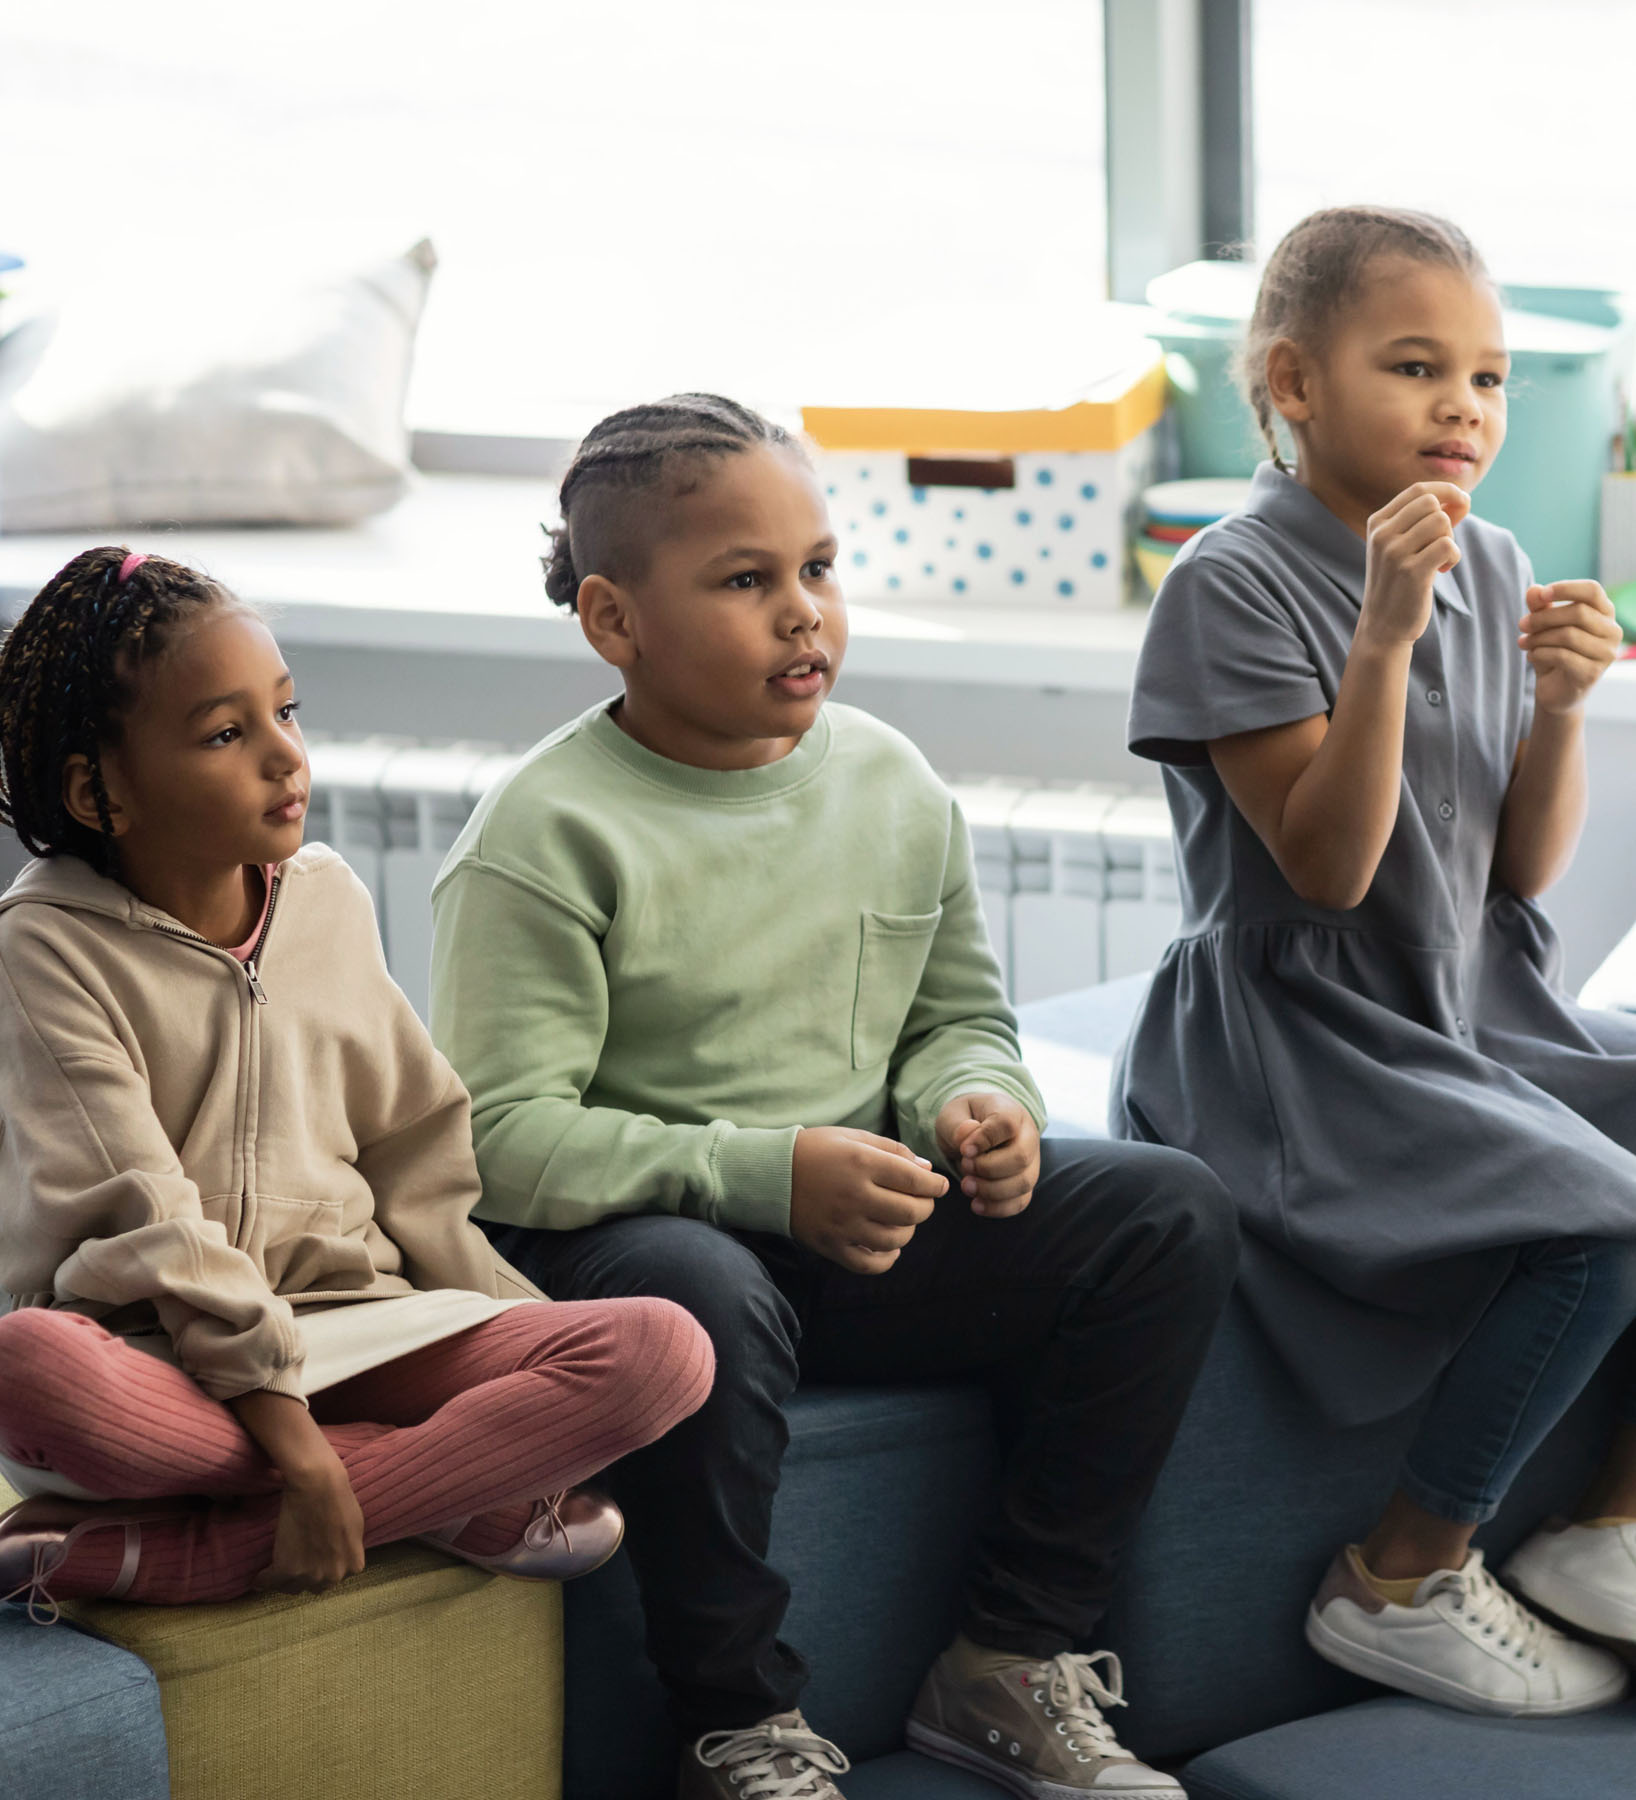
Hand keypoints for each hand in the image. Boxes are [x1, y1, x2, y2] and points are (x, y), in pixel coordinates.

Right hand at [253, 1456, 366, 1594]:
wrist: (318, 1487)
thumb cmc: (339, 1499)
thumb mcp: (356, 1528)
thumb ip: (349, 1550)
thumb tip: (340, 1556)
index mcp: (353, 1566)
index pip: (335, 1578)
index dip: (323, 1569)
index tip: (313, 1564)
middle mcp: (334, 1576)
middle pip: (315, 1587)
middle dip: (307, 1577)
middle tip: (295, 1568)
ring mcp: (310, 1575)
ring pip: (292, 1588)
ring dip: (285, 1581)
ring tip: (276, 1575)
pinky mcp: (286, 1569)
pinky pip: (270, 1582)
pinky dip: (263, 1580)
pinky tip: (259, 1579)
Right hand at [790, 1126, 946, 1273]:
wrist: (770, 1174)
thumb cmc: (816, 1151)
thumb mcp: (853, 1137)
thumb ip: (893, 1151)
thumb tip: (927, 1171)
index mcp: (861, 1163)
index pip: (915, 1180)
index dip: (935, 1185)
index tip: (939, 1185)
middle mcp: (854, 1195)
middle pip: (911, 1212)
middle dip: (925, 1207)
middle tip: (921, 1201)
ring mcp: (842, 1224)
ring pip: (895, 1240)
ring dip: (907, 1231)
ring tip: (901, 1220)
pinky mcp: (831, 1246)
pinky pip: (870, 1264)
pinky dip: (888, 1259)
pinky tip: (890, 1247)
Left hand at [935, 1093, 1041, 1218]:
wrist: (973, 1131)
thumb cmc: (964, 1120)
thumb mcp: (953, 1114)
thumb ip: (957, 1125)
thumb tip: (967, 1136)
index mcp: (1010, 1111)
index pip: (1007, 1124)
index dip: (985, 1139)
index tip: (964, 1149)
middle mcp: (1028, 1136)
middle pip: (1020, 1157)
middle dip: (988, 1169)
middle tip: (965, 1167)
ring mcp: (1031, 1161)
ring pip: (1023, 1183)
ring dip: (992, 1191)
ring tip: (966, 1186)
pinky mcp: (1025, 1183)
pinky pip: (1020, 1201)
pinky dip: (998, 1208)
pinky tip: (976, 1204)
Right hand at [1358, 483, 1469, 649]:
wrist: (1383, 625)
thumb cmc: (1399, 582)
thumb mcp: (1402, 546)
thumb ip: (1426, 521)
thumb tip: (1462, 499)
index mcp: (1377, 523)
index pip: (1418, 490)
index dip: (1447, 491)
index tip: (1462, 504)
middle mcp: (1382, 534)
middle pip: (1432, 503)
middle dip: (1448, 519)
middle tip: (1445, 542)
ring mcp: (1394, 552)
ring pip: (1441, 522)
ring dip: (1450, 539)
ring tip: (1441, 559)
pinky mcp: (1411, 571)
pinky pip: (1447, 545)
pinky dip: (1454, 556)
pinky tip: (1444, 570)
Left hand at [1519, 580, 1622, 715]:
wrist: (1556, 690)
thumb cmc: (1554, 652)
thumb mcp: (1544, 626)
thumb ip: (1540, 607)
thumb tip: (1533, 590)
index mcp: (1605, 613)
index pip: (1593, 590)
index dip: (1566, 588)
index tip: (1541, 595)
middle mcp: (1612, 631)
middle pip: (1578, 612)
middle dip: (1543, 617)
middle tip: (1522, 624)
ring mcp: (1606, 654)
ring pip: (1568, 635)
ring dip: (1538, 637)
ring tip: (1523, 642)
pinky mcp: (1592, 673)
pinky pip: (1563, 656)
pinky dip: (1540, 653)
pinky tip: (1531, 656)